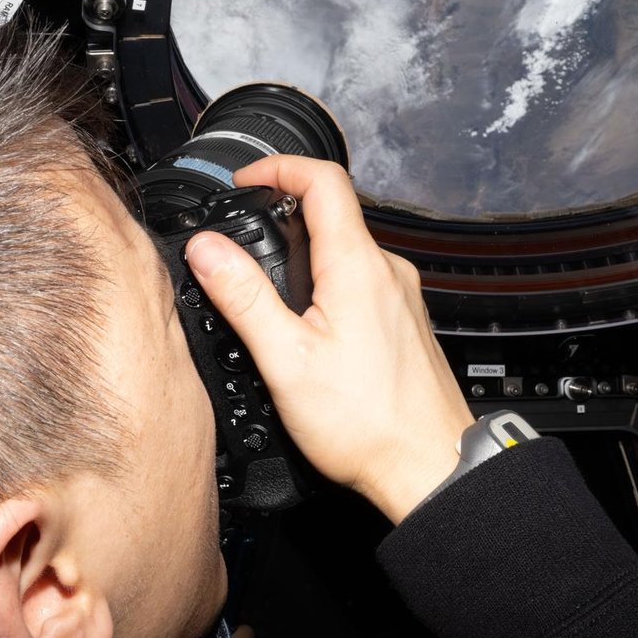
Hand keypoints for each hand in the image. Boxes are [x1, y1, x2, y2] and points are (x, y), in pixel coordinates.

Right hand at [184, 157, 471, 522]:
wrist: (430, 470)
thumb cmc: (368, 424)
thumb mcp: (286, 360)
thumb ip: (243, 297)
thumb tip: (207, 249)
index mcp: (357, 267)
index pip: (323, 179)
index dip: (278, 168)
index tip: (245, 180)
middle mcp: (387, 272)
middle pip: (332, 214)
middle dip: (282, 220)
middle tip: (242, 245)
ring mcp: (401, 297)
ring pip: (347, 252)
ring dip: (306, 259)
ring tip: (269, 297)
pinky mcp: (405, 322)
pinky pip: (362, 283)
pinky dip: (328, 288)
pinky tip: (309, 332)